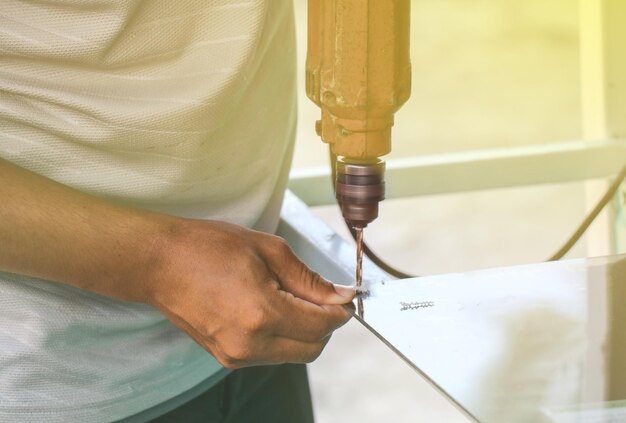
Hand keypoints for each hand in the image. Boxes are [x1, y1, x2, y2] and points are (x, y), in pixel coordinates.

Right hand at [149, 219, 354, 367]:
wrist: (159, 263)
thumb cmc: (205, 248)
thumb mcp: (267, 250)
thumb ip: (308, 279)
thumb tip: (338, 295)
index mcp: (262, 313)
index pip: (322, 326)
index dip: (340, 311)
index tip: (345, 297)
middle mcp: (249, 343)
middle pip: (312, 348)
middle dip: (325, 324)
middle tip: (322, 296)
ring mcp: (235, 355)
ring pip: (293, 355)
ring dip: (304, 331)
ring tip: (291, 297)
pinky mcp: (226, 358)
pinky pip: (270, 354)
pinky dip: (282, 336)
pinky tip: (272, 309)